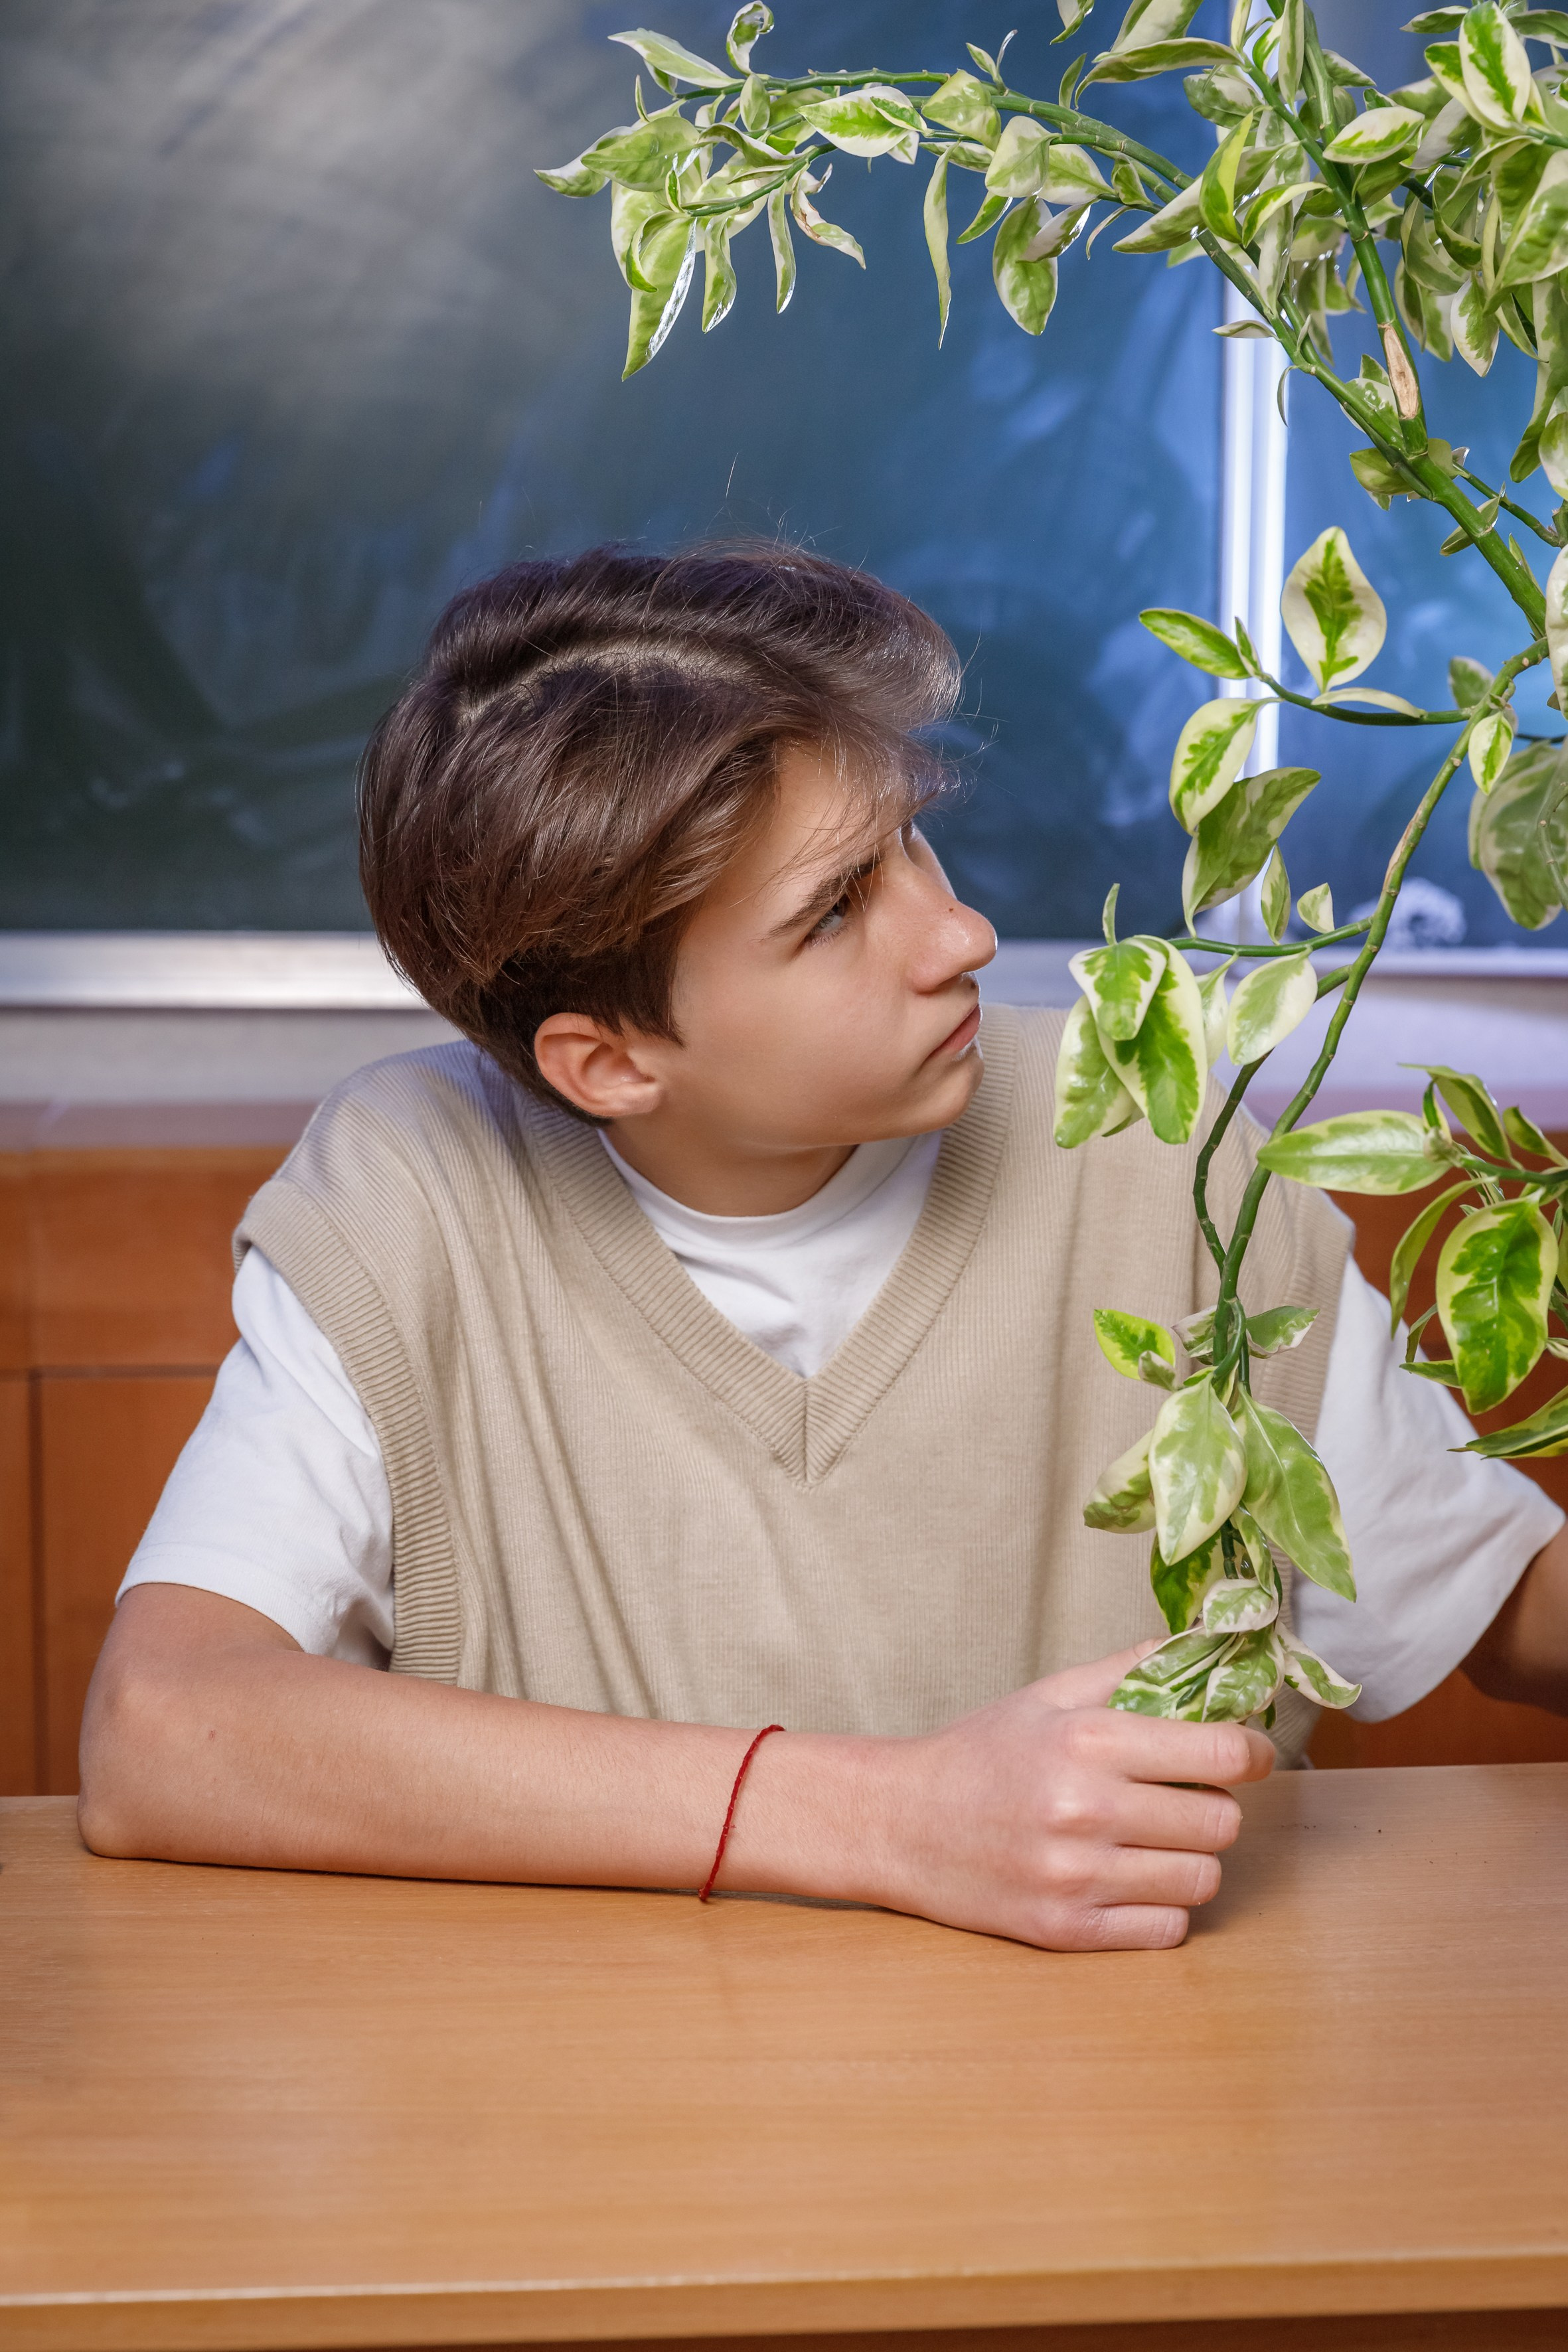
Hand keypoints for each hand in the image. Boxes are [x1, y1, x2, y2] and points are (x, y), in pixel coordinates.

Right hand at [864, 1644, 1273, 1952]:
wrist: (900, 1824)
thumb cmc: (979, 1754)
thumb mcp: (1049, 1695)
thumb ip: (1129, 1670)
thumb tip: (1201, 1646)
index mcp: (1087, 1741)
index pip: (1221, 1753)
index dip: (1252, 1752)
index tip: (1248, 1753)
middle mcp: (1086, 1810)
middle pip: (1221, 1823)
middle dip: (1215, 1807)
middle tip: (1184, 1797)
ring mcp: (1077, 1877)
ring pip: (1201, 1880)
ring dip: (1189, 1859)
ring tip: (1153, 1840)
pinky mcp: (1067, 1930)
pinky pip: (1166, 1929)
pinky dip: (1160, 1907)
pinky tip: (1129, 1880)